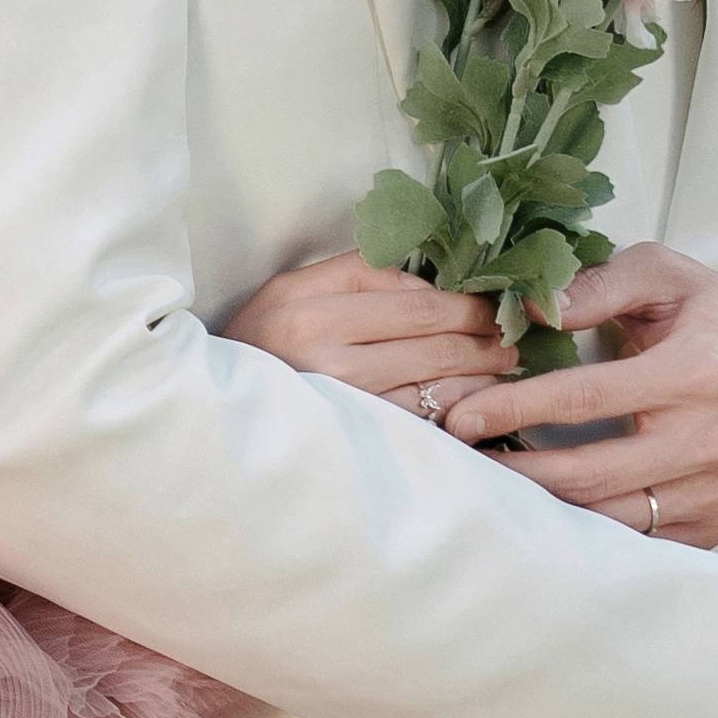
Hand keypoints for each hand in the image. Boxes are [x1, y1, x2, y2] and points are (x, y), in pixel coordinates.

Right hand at [223, 248, 515, 412]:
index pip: (417, 301)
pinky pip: (421, 424)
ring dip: (480, 375)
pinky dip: (456, 411)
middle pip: (434, 340)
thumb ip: (358, 273)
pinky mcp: (352, 443)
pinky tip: (473, 404)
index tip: (493, 306)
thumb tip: (432, 282)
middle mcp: (325, 356)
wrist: (205, 417)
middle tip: (512, 337)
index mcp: (310, 309)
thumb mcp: (291, 290)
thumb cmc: (257, 346)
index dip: (467, 304)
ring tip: (502, 366)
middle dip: (484, 337)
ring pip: (435, 383)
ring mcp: (341, 405)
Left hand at [432, 248, 717, 547]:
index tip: (461, 415)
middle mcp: (706, 442)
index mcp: (694, 374)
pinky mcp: (712, 528)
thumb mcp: (672, 276)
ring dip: (539, 510)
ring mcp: (711, 494)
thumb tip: (532, 305)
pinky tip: (541, 516)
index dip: (515, 409)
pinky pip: (636, 546)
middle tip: (457, 461)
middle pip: (586, 475)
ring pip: (606, 519)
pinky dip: (585, 535)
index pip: (585, 399)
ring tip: (487, 489)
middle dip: (511, 473)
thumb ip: (601, 284)